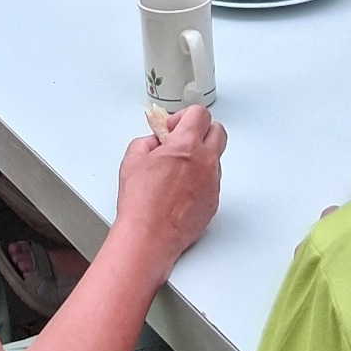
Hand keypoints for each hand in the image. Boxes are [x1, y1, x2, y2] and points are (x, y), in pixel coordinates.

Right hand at [115, 106, 224, 274]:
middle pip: (217, 131)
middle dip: (200, 131)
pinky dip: (200, 180)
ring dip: (200, 157)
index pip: (200, 114)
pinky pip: (212, 182)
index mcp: (186, 145)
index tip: (173, 127)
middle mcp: (205, 161)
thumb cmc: (141, 203)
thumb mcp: (132, 159)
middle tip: (182, 141)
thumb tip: (154, 142)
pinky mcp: (214, 201)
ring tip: (177, 170)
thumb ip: (147, 141)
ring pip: (215, 158)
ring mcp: (212, 182)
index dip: (184, 117)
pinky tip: (181, 190)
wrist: (149, 236)